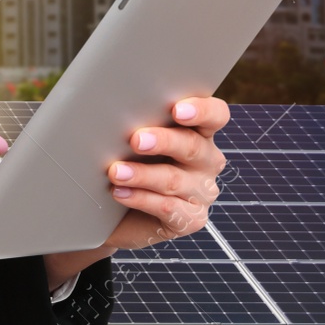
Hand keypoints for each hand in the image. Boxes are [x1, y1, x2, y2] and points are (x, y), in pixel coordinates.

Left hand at [42, 95, 229, 291]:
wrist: (116, 212)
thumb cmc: (126, 160)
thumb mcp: (131, 138)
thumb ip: (135, 121)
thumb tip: (108, 106)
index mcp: (198, 131)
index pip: (215, 115)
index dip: (201, 110)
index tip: (177, 110)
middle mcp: (206, 160)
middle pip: (193, 146)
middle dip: (163, 141)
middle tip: (135, 140)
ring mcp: (202, 192)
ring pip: (175, 179)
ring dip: (142, 174)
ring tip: (115, 171)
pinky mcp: (191, 219)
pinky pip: (168, 208)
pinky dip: (141, 198)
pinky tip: (120, 193)